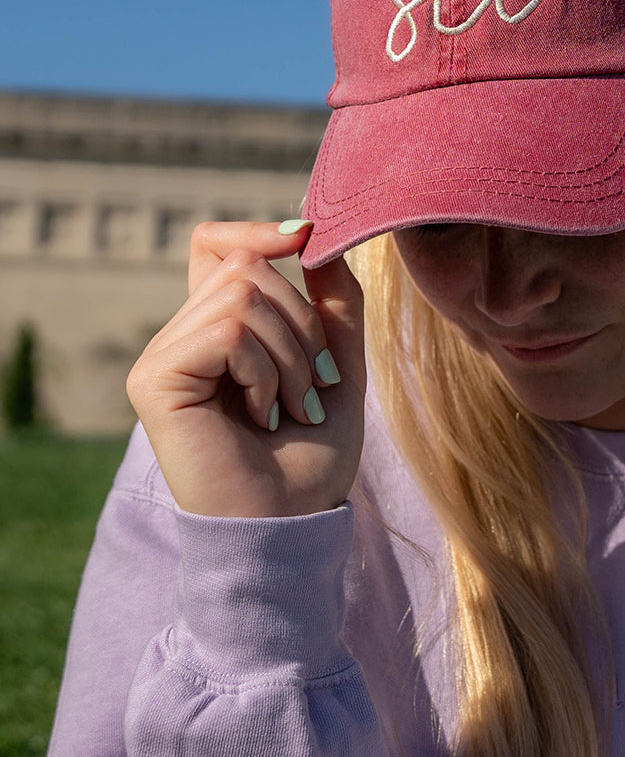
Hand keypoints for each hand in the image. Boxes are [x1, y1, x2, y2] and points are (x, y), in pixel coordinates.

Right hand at [126, 221, 365, 517]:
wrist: (293, 524)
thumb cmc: (311, 458)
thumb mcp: (338, 367)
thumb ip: (332, 303)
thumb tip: (318, 235)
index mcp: (220, 330)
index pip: (215, 245)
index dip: (256, 231)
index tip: (306, 240)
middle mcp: (184, 337)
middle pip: (246, 266)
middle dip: (302, 324)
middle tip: (310, 390)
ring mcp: (164, 356)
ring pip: (242, 293)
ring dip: (290, 355)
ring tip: (290, 408)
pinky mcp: (154, 380)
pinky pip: (228, 331)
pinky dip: (264, 370)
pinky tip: (262, 416)